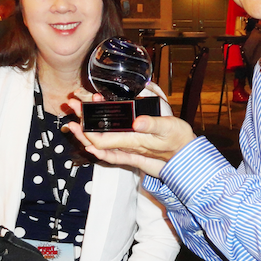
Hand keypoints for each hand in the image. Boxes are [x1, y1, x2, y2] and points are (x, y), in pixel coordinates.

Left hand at [64, 97, 195, 177]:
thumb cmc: (179, 139)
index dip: (87, 127)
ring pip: (101, 144)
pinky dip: (99, 146)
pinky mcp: (132, 151)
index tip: (80, 110)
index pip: (102, 138)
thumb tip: (136, 122)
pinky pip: (111, 152)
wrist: (187, 155)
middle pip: (97, 140)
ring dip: (87, 130)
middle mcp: (127, 147)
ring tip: (76, 116)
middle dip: (82, 123)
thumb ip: (152, 124)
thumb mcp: (169, 127)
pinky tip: (91, 142)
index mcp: (133, 140)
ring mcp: (129, 150)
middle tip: (73, 105)